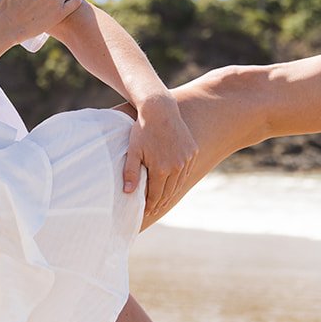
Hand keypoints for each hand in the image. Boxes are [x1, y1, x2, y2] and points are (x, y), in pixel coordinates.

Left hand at [121, 95, 197, 219]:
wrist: (160, 110)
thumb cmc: (142, 130)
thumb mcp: (133, 151)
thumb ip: (131, 173)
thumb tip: (128, 193)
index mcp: (161, 169)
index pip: (156, 194)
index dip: (150, 205)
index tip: (146, 212)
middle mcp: (177, 166)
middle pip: (168, 191)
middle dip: (160, 202)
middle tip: (154, 210)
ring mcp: (186, 159)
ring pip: (179, 183)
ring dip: (171, 193)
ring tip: (163, 200)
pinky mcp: (192, 151)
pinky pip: (186, 171)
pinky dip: (180, 179)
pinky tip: (174, 183)